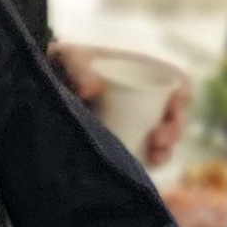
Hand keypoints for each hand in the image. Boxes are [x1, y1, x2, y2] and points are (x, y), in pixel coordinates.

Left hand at [52, 44, 190, 168]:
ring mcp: (137, 122)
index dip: (184, 95)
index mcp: (142, 71)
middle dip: (174, 130)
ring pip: (164, 139)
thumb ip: (78, 68)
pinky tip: (148, 167)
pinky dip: (152, 163)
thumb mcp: (69, 59)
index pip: (177, 81)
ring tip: (154, 156)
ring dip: (166, 150)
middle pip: (174, 115)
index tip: (174, 107)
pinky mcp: (124, 142)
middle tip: (157, 138)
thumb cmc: (61, 66)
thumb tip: (91, 91)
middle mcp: (145, 98)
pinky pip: (147, 155)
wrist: (42, 85)